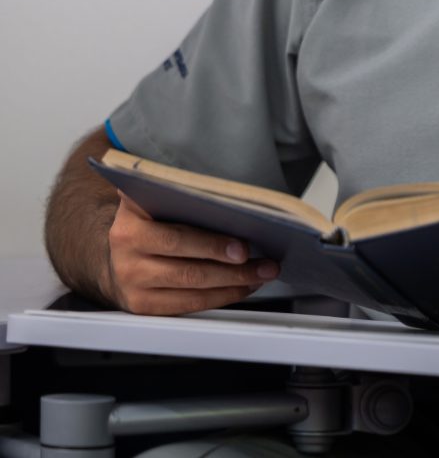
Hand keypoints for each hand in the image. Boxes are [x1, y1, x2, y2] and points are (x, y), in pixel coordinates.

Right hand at [104, 192, 279, 314]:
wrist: (116, 250)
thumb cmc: (146, 218)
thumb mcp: (152, 197)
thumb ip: (177, 191)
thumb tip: (223, 189)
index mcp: (131, 226)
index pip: (177, 239)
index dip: (212, 246)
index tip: (242, 248)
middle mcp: (127, 258)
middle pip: (189, 270)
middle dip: (232, 270)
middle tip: (263, 265)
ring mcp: (132, 285)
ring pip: (192, 291)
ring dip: (233, 286)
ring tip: (260, 275)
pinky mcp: (141, 306)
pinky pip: (187, 306)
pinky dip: (219, 298)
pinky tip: (240, 288)